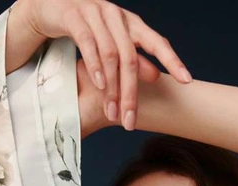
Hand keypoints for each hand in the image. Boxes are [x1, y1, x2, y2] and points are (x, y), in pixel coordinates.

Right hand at [19, 0, 191, 130]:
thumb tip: (156, 78)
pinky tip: (101, 85)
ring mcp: (95, 13)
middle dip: (131, 93)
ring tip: (112, 112)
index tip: (186, 81)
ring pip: (110, 54)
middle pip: (130, 58)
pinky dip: (95, 66)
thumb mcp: (112, 45)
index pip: (156, 41)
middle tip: (131, 122)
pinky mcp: (74, 16)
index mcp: (131, 22)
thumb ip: (133, 60)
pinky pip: (88, 43)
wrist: (51, 6)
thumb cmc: (86, 29)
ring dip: (112, 88)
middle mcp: (117, 16)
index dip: (172, 61)